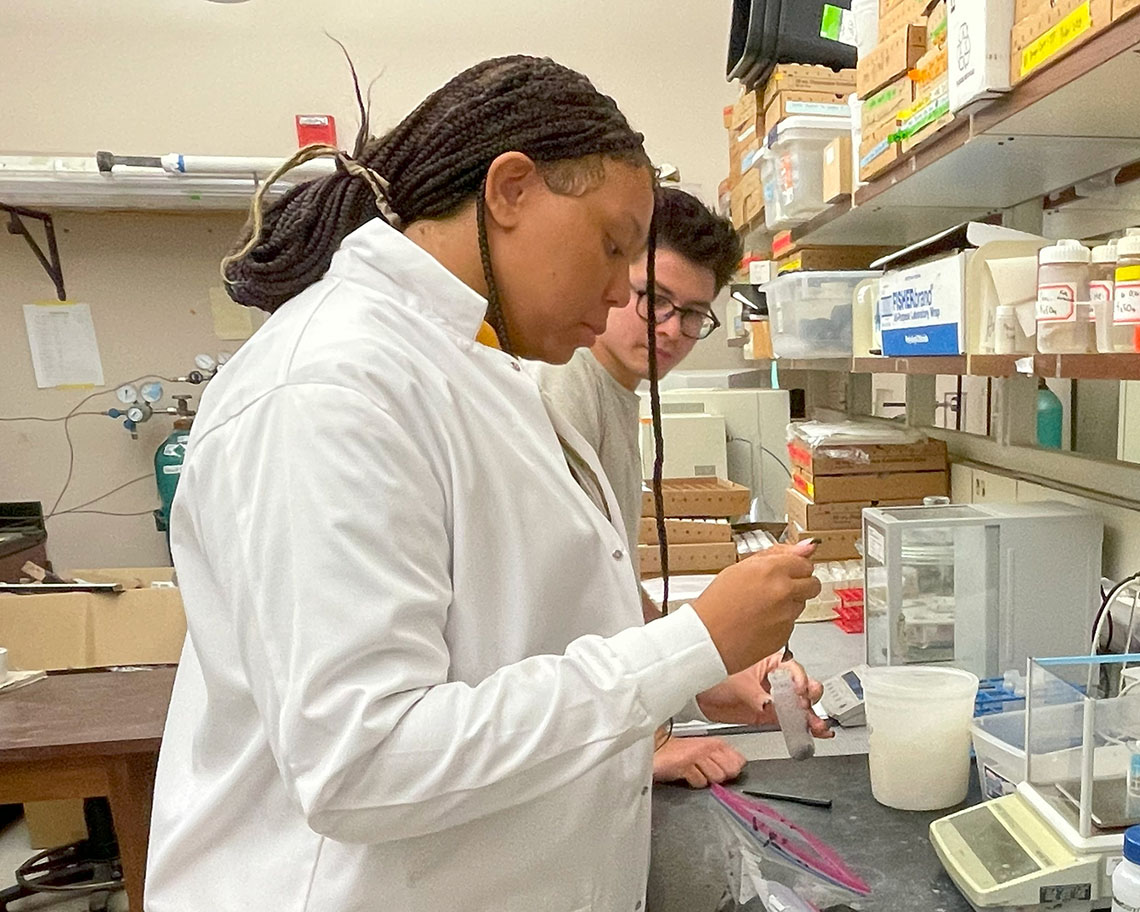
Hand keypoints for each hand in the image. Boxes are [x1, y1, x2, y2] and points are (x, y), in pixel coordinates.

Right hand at [652, 736, 745, 787]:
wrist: (655, 748)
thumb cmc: (679, 752)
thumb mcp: (704, 751)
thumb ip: (722, 759)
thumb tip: (737, 769)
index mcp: (715, 742)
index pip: (738, 760)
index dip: (733, 768)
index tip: (724, 770)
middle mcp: (708, 747)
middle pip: (730, 770)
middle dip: (721, 775)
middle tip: (706, 771)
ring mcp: (696, 755)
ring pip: (716, 777)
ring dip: (706, 779)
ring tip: (695, 772)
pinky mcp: (685, 764)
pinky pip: (700, 782)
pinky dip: (694, 782)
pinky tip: (686, 775)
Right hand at [692, 543, 820, 674]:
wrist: (708, 638)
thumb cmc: (717, 603)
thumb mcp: (740, 568)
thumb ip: (776, 555)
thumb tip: (807, 547)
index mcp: (772, 570)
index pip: (805, 563)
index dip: (794, 568)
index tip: (786, 571)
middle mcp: (784, 591)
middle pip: (812, 584)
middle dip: (800, 585)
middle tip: (777, 589)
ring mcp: (787, 614)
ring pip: (802, 604)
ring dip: (789, 603)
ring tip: (761, 607)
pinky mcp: (786, 634)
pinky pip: (791, 623)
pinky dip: (780, 621)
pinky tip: (760, 621)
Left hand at [696, 656, 833, 739]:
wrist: (695, 695)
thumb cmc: (710, 674)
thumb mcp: (737, 683)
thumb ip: (757, 696)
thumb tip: (770, 704)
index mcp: (769, 660)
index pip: (794, 668)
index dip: (800, 680)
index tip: (799, 692)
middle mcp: (774, 678)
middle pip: (801, 686)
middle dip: (808, 698)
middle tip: (805, 707)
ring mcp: (772, 696)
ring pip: (799, 705)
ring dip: (810, 715)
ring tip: (816, 725)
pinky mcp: (768, 713)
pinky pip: (789, 719)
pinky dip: (801, 726)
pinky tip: (813, 731)